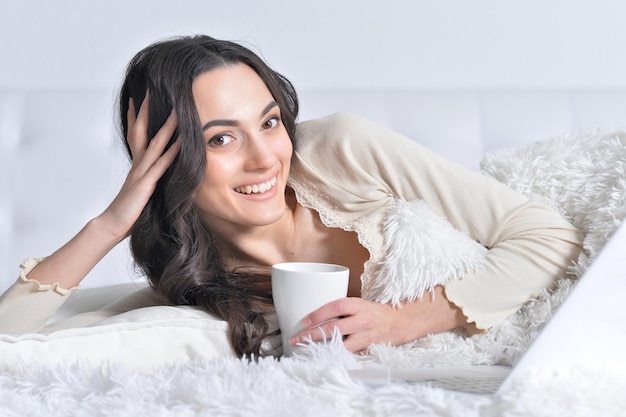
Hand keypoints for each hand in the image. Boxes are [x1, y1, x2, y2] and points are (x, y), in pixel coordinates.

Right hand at [99, 96, 180, 239]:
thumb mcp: (140, 189)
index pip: (135, 134)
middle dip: (146, 112)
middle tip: (151, 91)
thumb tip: (155, 173)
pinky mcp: (146, 184)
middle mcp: (138, 164)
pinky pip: (161, 165)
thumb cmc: (129, 210)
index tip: (136, 99)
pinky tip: (181, 142)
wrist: (114, 224)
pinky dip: (172, 152)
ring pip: (155, 144)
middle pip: (141, 131)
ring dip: (166, 127)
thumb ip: (147, 177)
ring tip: (176, 111)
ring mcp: (142, 172)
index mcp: (136, 164)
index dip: (135, 116)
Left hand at [288, 286, 470, 353]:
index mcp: (358, 305)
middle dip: (313, 334)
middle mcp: (362, 319)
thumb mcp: (359, 304)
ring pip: (341, 343)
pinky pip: (350, 353)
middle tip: (297, 339)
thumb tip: (316, 316)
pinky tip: (324, 358)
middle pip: (334, 327)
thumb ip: (342, 309)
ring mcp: (366, 335)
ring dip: (322, 347)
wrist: (401, 321)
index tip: (304, 321)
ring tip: (306, 350)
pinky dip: (336, 355)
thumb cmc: (374, 312)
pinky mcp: (369, 347)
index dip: (319, 314)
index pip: (335, 306)